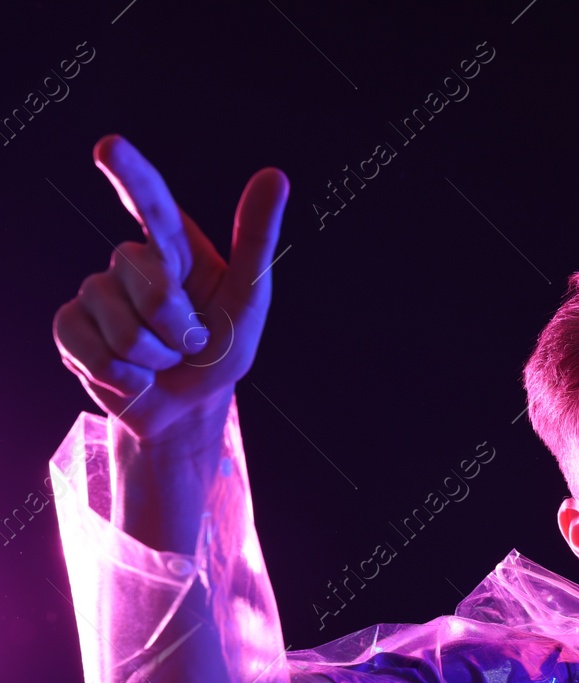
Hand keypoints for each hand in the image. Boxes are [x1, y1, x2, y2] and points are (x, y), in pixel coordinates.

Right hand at [52, 135, 288, 442]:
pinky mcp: (70, 327)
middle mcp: (130, 262)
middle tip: (189, 343)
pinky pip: (96, 354)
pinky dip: (124, 379)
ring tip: (162, 359)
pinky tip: (131, 376)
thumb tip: (275, 174)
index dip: (130, 175)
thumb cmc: (220, 349)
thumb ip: (256, 240)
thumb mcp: (249, 299)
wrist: (185, 406)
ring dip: (155, 359)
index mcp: (174, 248)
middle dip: (179, 330)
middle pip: (150, 287)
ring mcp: (95, 293)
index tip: (109, 147)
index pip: (152, 204)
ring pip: (124, 330)